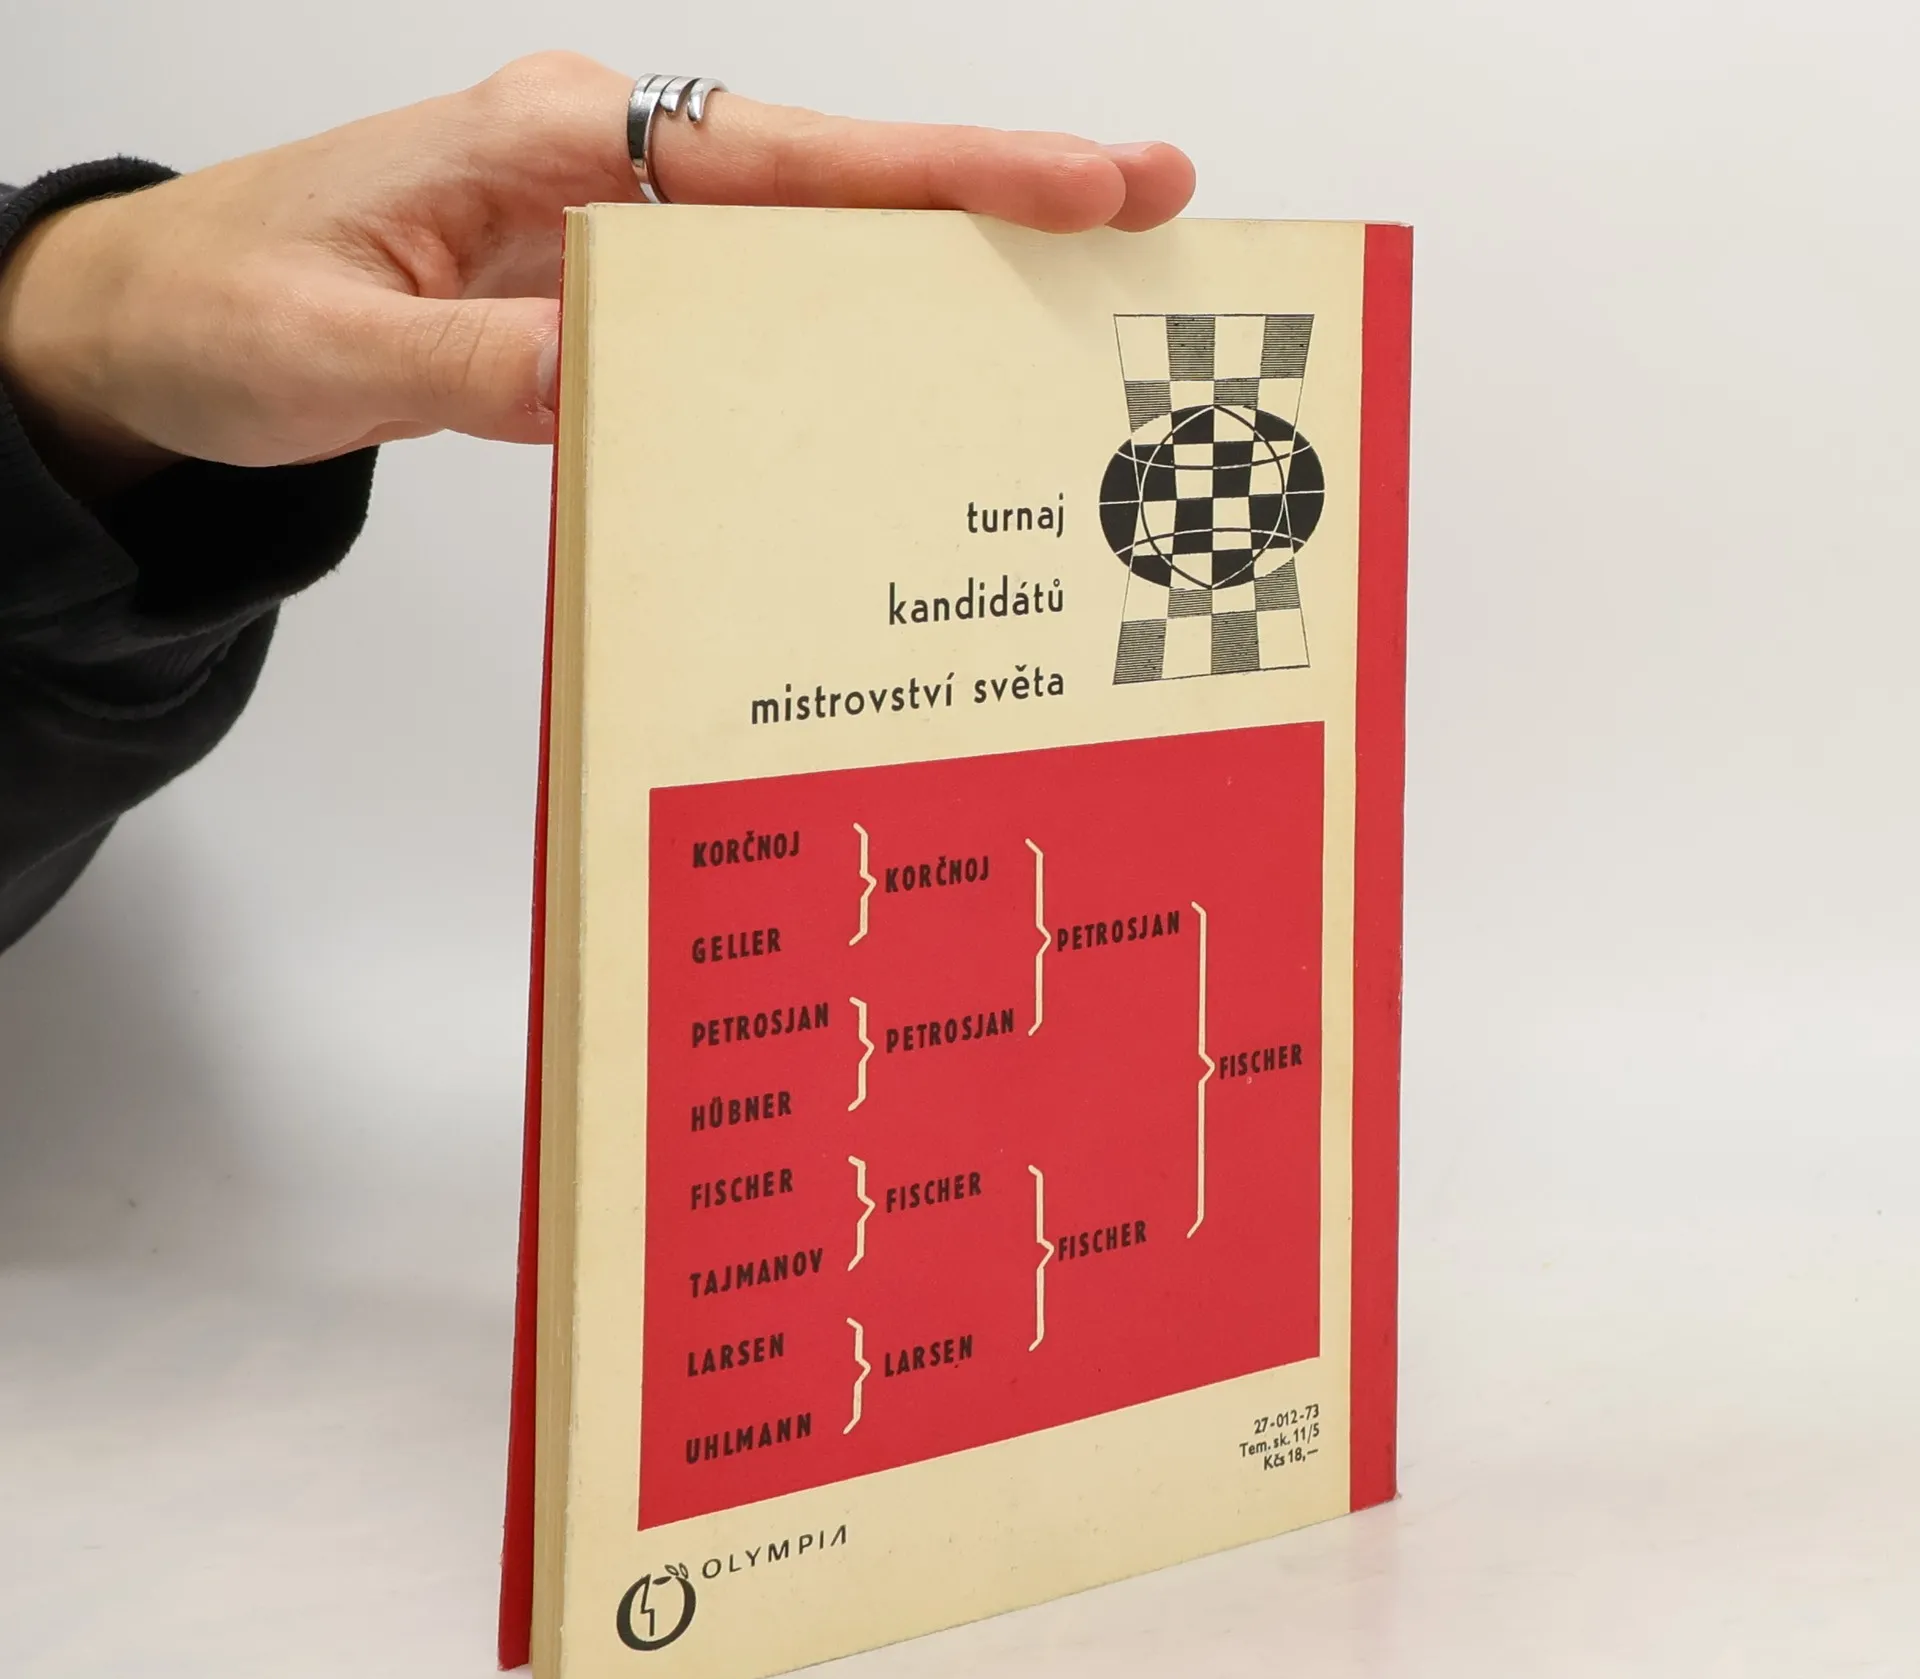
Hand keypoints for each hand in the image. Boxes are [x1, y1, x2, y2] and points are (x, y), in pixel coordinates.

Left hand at [0, 52, 1194, 491]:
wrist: (140, 326)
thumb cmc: (221, 310)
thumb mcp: (341, 348)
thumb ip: (494, 366)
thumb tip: (631, 387)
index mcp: (554, 146)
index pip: (788, 161)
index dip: (946, 173)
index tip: (1084, 180)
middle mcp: (600, 168)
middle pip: (833, 182)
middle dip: (992, 194)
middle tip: (1143, 211)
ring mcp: (605, 230)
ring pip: (801, 248)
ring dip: (929, 271)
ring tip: (1060, 305)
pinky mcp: (593, 295)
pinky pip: (736, 318)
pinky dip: (829, 340)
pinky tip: (899, 376)